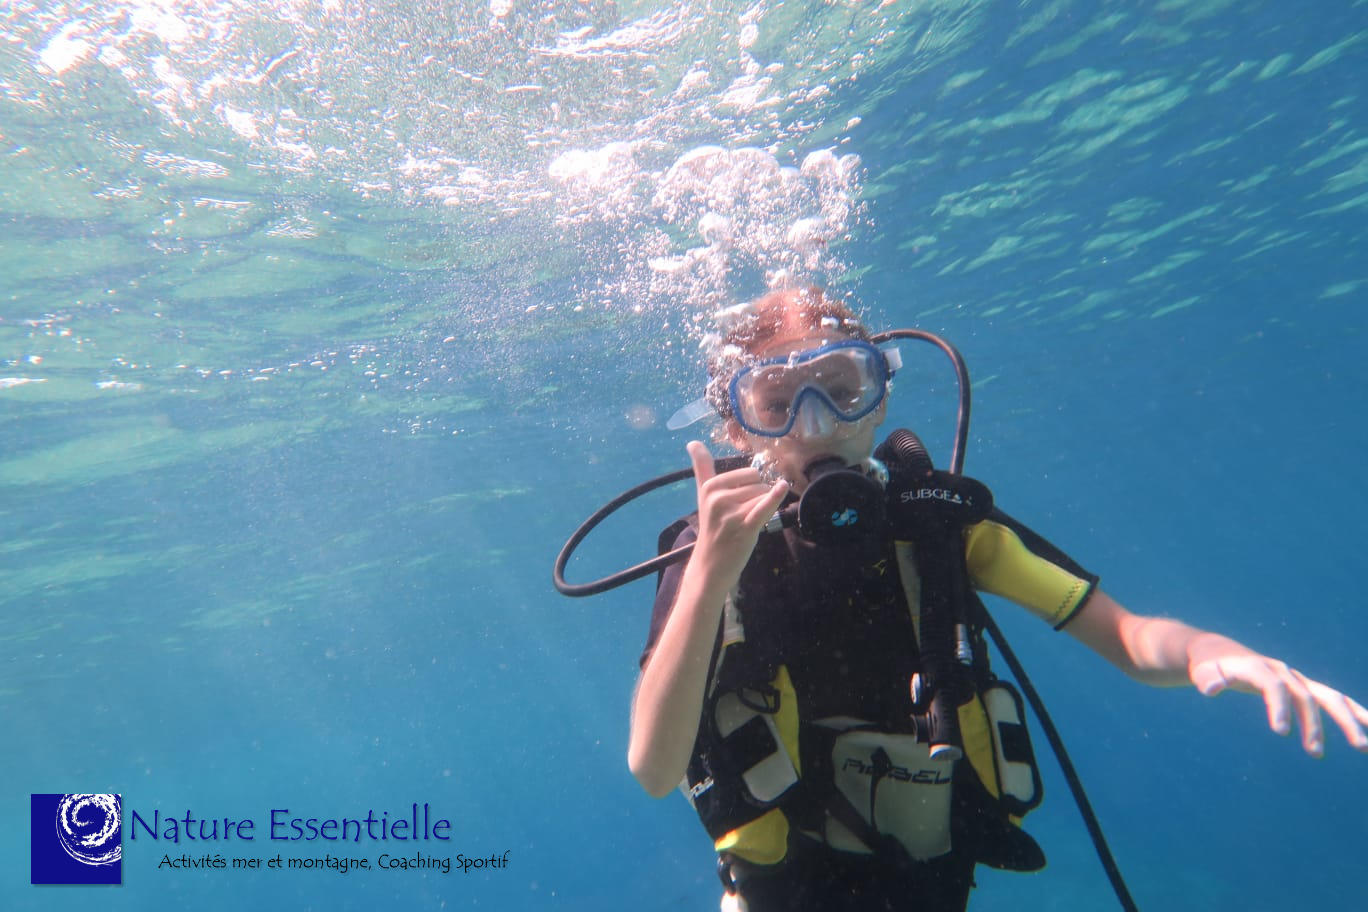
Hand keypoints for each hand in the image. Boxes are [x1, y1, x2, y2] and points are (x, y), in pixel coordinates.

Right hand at [686, 440, 787, 590]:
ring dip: (763, 508)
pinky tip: (783, 487)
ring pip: (764, 496)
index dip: (752, 487)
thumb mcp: (703, 495)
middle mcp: (719, 497)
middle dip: (758, 497)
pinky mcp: (745, 527)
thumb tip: (693, 441)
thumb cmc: (712, 526)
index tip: (739, 502)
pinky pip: (764, 506)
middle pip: (758, 484)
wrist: (712, 563)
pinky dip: (775, 497)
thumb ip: (701, 467)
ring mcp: (732, 513)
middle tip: (743, 516)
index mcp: (710, 486)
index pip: (748, 474)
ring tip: (747, 523)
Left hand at [1192, 654, 1367, 756]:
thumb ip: (1207, 679)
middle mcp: (1283, 671)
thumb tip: (1211, 689)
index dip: (1278, 707)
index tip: (1280, 732)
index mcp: (1258, 667)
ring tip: (1363, 746)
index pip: (1273, 686)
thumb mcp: (1203, 672)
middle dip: (1314, 724)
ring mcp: (1297, 679)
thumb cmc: (1209, 667)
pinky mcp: (1305, 688)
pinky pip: (1334, 700)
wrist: (1220, 653)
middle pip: (1306, 696)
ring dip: (1347, 721)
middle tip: (1315, 753)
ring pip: (1330, 698)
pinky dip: (1356, 712)